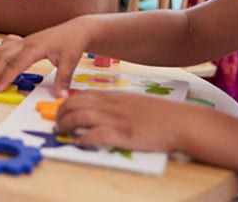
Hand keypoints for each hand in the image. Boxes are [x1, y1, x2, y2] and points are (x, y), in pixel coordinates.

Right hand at [0, 20, 89, 94]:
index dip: (5, 77)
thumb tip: (61, 96)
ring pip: (1, 49)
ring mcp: (24, 41)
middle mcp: (26, 42)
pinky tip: (2, 63)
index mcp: (36, 47)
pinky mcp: (24, 41)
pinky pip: (6, 44)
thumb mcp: (70, 62)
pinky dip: (0, 54)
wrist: (76, 29)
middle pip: (2, 55)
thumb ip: (63, 79)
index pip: (15, 64)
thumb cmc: (73, 42)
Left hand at [56, 90, 184, 152]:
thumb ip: (117, 104)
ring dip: (66, 124)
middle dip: (61, 113)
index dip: (66, 103)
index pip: (82, 95)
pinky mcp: (123, 135)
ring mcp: (116, 119)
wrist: (181, 121)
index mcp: (114, 96)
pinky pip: (96, 135)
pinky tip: (79, 142)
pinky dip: (84, 138)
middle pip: (75, 104)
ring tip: (60, 132)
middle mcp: (111, 105)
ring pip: (80, 117)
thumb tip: (101, 111)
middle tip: (56, 123)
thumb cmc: (161, 114)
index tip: (61, 111)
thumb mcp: (134, 102)